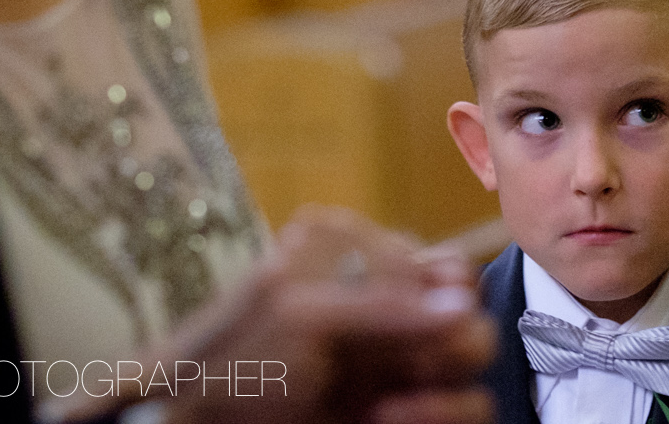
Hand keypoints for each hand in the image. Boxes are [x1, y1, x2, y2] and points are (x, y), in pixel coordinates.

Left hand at [48, 206, 495, 423]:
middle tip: (412, 361)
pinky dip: (441, 412)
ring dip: (444, 380)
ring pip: (472, 361)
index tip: (418, 313)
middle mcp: (387, 306)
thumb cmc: (234, 358)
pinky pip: (468, 408)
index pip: (442, 267)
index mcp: (361, 261)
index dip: (436, 292)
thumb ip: (381, 305)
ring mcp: (396, 362)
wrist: (196, 422)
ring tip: (391, 404)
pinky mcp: (407, 408)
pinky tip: (388, 416)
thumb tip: (459, 304)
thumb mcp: (301, 315)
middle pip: (467, 309)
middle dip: (447, 338)